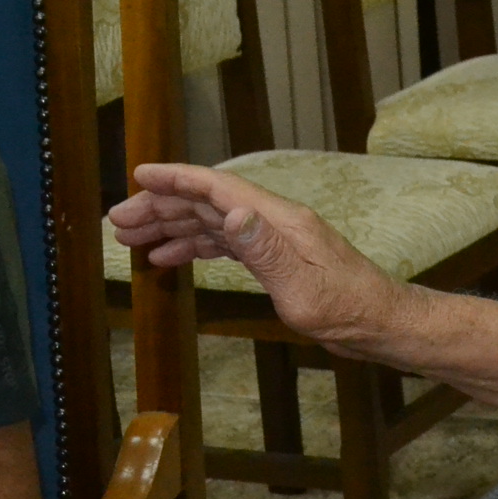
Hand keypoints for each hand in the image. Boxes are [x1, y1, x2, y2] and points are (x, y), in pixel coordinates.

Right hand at [108, 163, 405, 353]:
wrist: (379, 324)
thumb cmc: (347, 309)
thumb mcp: (302, 285)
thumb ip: (266, 250)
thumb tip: (233, 211)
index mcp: (280, 220)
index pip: (220, 188)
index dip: (178, 179)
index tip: (140, 174)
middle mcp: (276, 222)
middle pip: (210, 203)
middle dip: (162, 206)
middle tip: (118, 221)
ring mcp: (276, 239)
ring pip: (214, 223)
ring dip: (172, 226)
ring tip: (131, 238)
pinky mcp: (277, 258)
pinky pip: (226, 244)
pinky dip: (195, 246)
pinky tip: (169, 257)